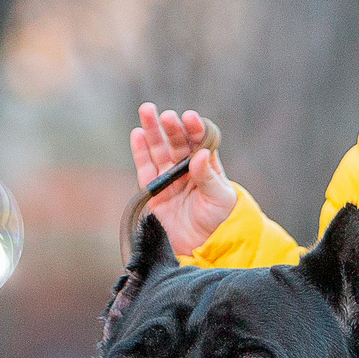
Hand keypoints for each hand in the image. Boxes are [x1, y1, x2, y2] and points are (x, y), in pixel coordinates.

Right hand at [129, 103, 236, 258]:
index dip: (194, 129)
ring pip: (159, 150)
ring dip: (152, 131)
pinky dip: (140, 151)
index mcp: (206, 164)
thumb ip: (208, 177)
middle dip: (171, 127)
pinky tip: (137, 134)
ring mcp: (169, 177)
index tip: (190, 118)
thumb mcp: (220, 198)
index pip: (199, 141)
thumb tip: (199, 155)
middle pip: (177, 142)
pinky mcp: (153, 190)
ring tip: (146, 111)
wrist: (202, 246)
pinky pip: (145, 168)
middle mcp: (186, 167)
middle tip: (165, 115)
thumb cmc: (219, 220)